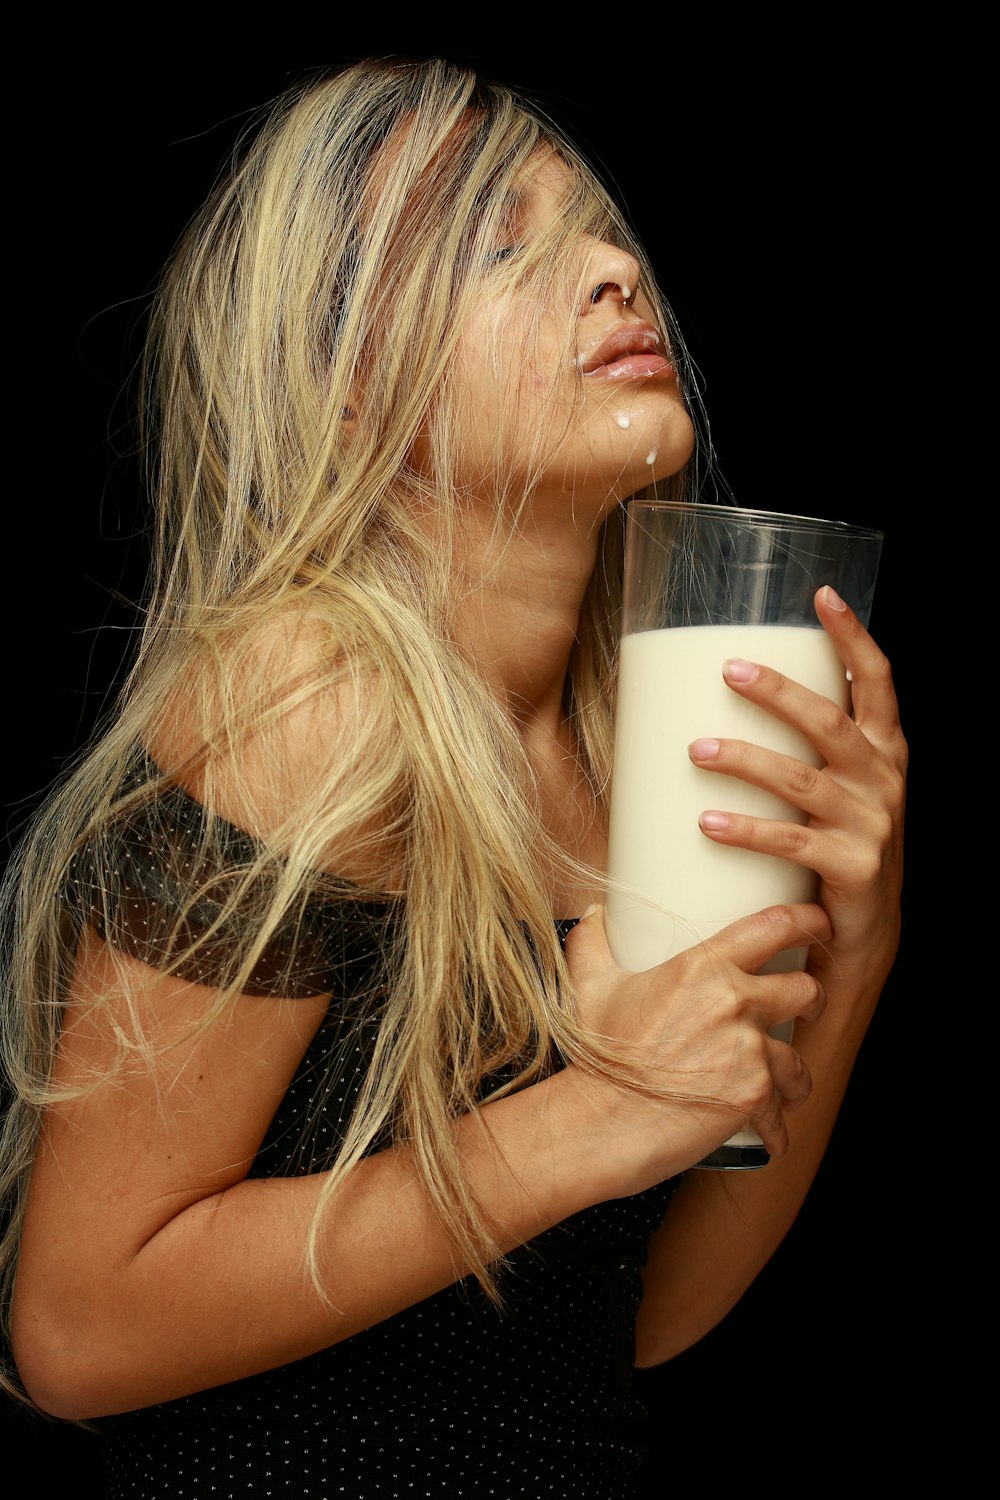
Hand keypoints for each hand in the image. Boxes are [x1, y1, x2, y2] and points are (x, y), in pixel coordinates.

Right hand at [563, 901, 829, 1186]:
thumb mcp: (590, 988)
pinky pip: (783, 1109)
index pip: (774, 927)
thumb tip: (593, 913)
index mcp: (703, 967)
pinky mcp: (754, 1096)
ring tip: (785, 1085)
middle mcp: (734, 1002)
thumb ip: (593, 943)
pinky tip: (771, 1133)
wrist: (604, 1119)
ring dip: (794, 1073)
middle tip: (805, 1011)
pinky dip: (777, 1126)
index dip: (808, 921)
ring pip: (800, 1057)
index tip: (819, 924)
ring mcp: (748, 1050)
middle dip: (811, 1001)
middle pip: (806, 990)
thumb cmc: (599, 1054)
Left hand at [688, 586, 906, 990]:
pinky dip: (746, 829)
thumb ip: (808, 749)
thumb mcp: (836, 791)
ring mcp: (872, 824)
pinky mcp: (852, 867)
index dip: (853, 636)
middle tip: (726, 670)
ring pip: (802, 779)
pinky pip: (791, 840)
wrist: (864, 937)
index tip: (823, 595)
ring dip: (746, 760)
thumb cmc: (836, 849)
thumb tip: (731, 697)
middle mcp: (883, 780)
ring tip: (697, 750)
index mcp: (884, 752)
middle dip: (778, 692)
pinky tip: (706, 821)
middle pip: (830, 721)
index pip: (878, 681)